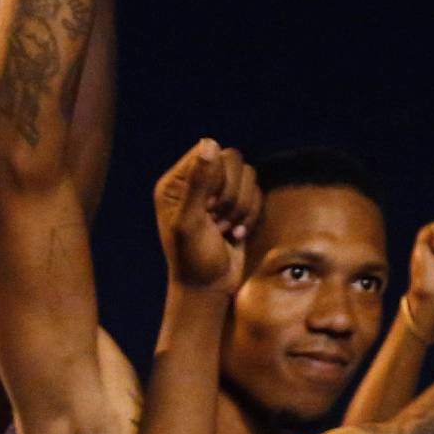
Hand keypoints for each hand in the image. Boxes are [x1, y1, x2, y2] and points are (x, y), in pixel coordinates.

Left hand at [153, 140, 259, 296]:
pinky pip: (256, 193)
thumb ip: (198, 183)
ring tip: (225, 230)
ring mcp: (217, 194)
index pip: (210, 153)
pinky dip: (251, 215)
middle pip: (233, 160)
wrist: (208, 289)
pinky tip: (236, 234)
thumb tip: (210, 143)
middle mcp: (196, 182)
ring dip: (242, 207)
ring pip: (248, 176)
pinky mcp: (236, 206)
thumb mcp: (190, 223)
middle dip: (232, 196)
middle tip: (217, 222)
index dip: (219, 180)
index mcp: (176, 181)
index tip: (209, 210)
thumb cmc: (193, 261)